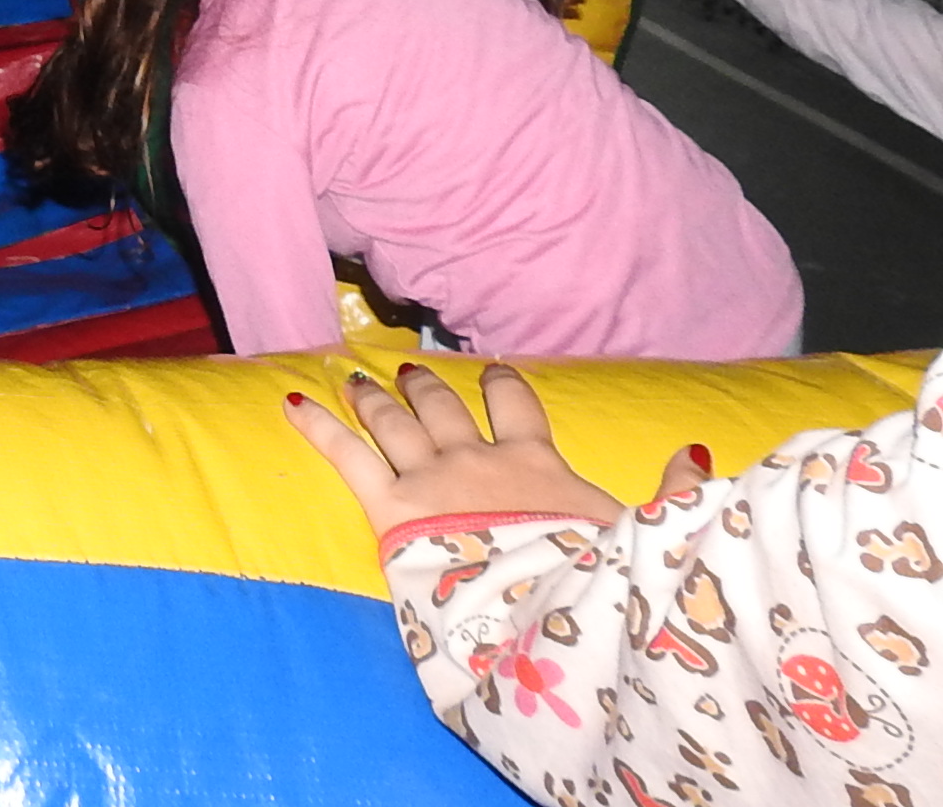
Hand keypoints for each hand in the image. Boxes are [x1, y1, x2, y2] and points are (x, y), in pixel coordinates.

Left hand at [283, 361, 702, 544]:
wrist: (552, 617)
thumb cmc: (600, 585)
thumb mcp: (646, 536)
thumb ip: (672, 492)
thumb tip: (693, 453)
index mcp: (538, 464)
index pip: (518, 406)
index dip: (503, 385)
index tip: (494, 371)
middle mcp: (479, 459)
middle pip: (444, 406)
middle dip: (422, 384)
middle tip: (405, 368)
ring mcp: (432, 479)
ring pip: (393, 420)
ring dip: (370, 396)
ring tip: (353, 376)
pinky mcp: (391, 508)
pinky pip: (346, 454)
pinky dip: (318, 425)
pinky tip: (292, 401)